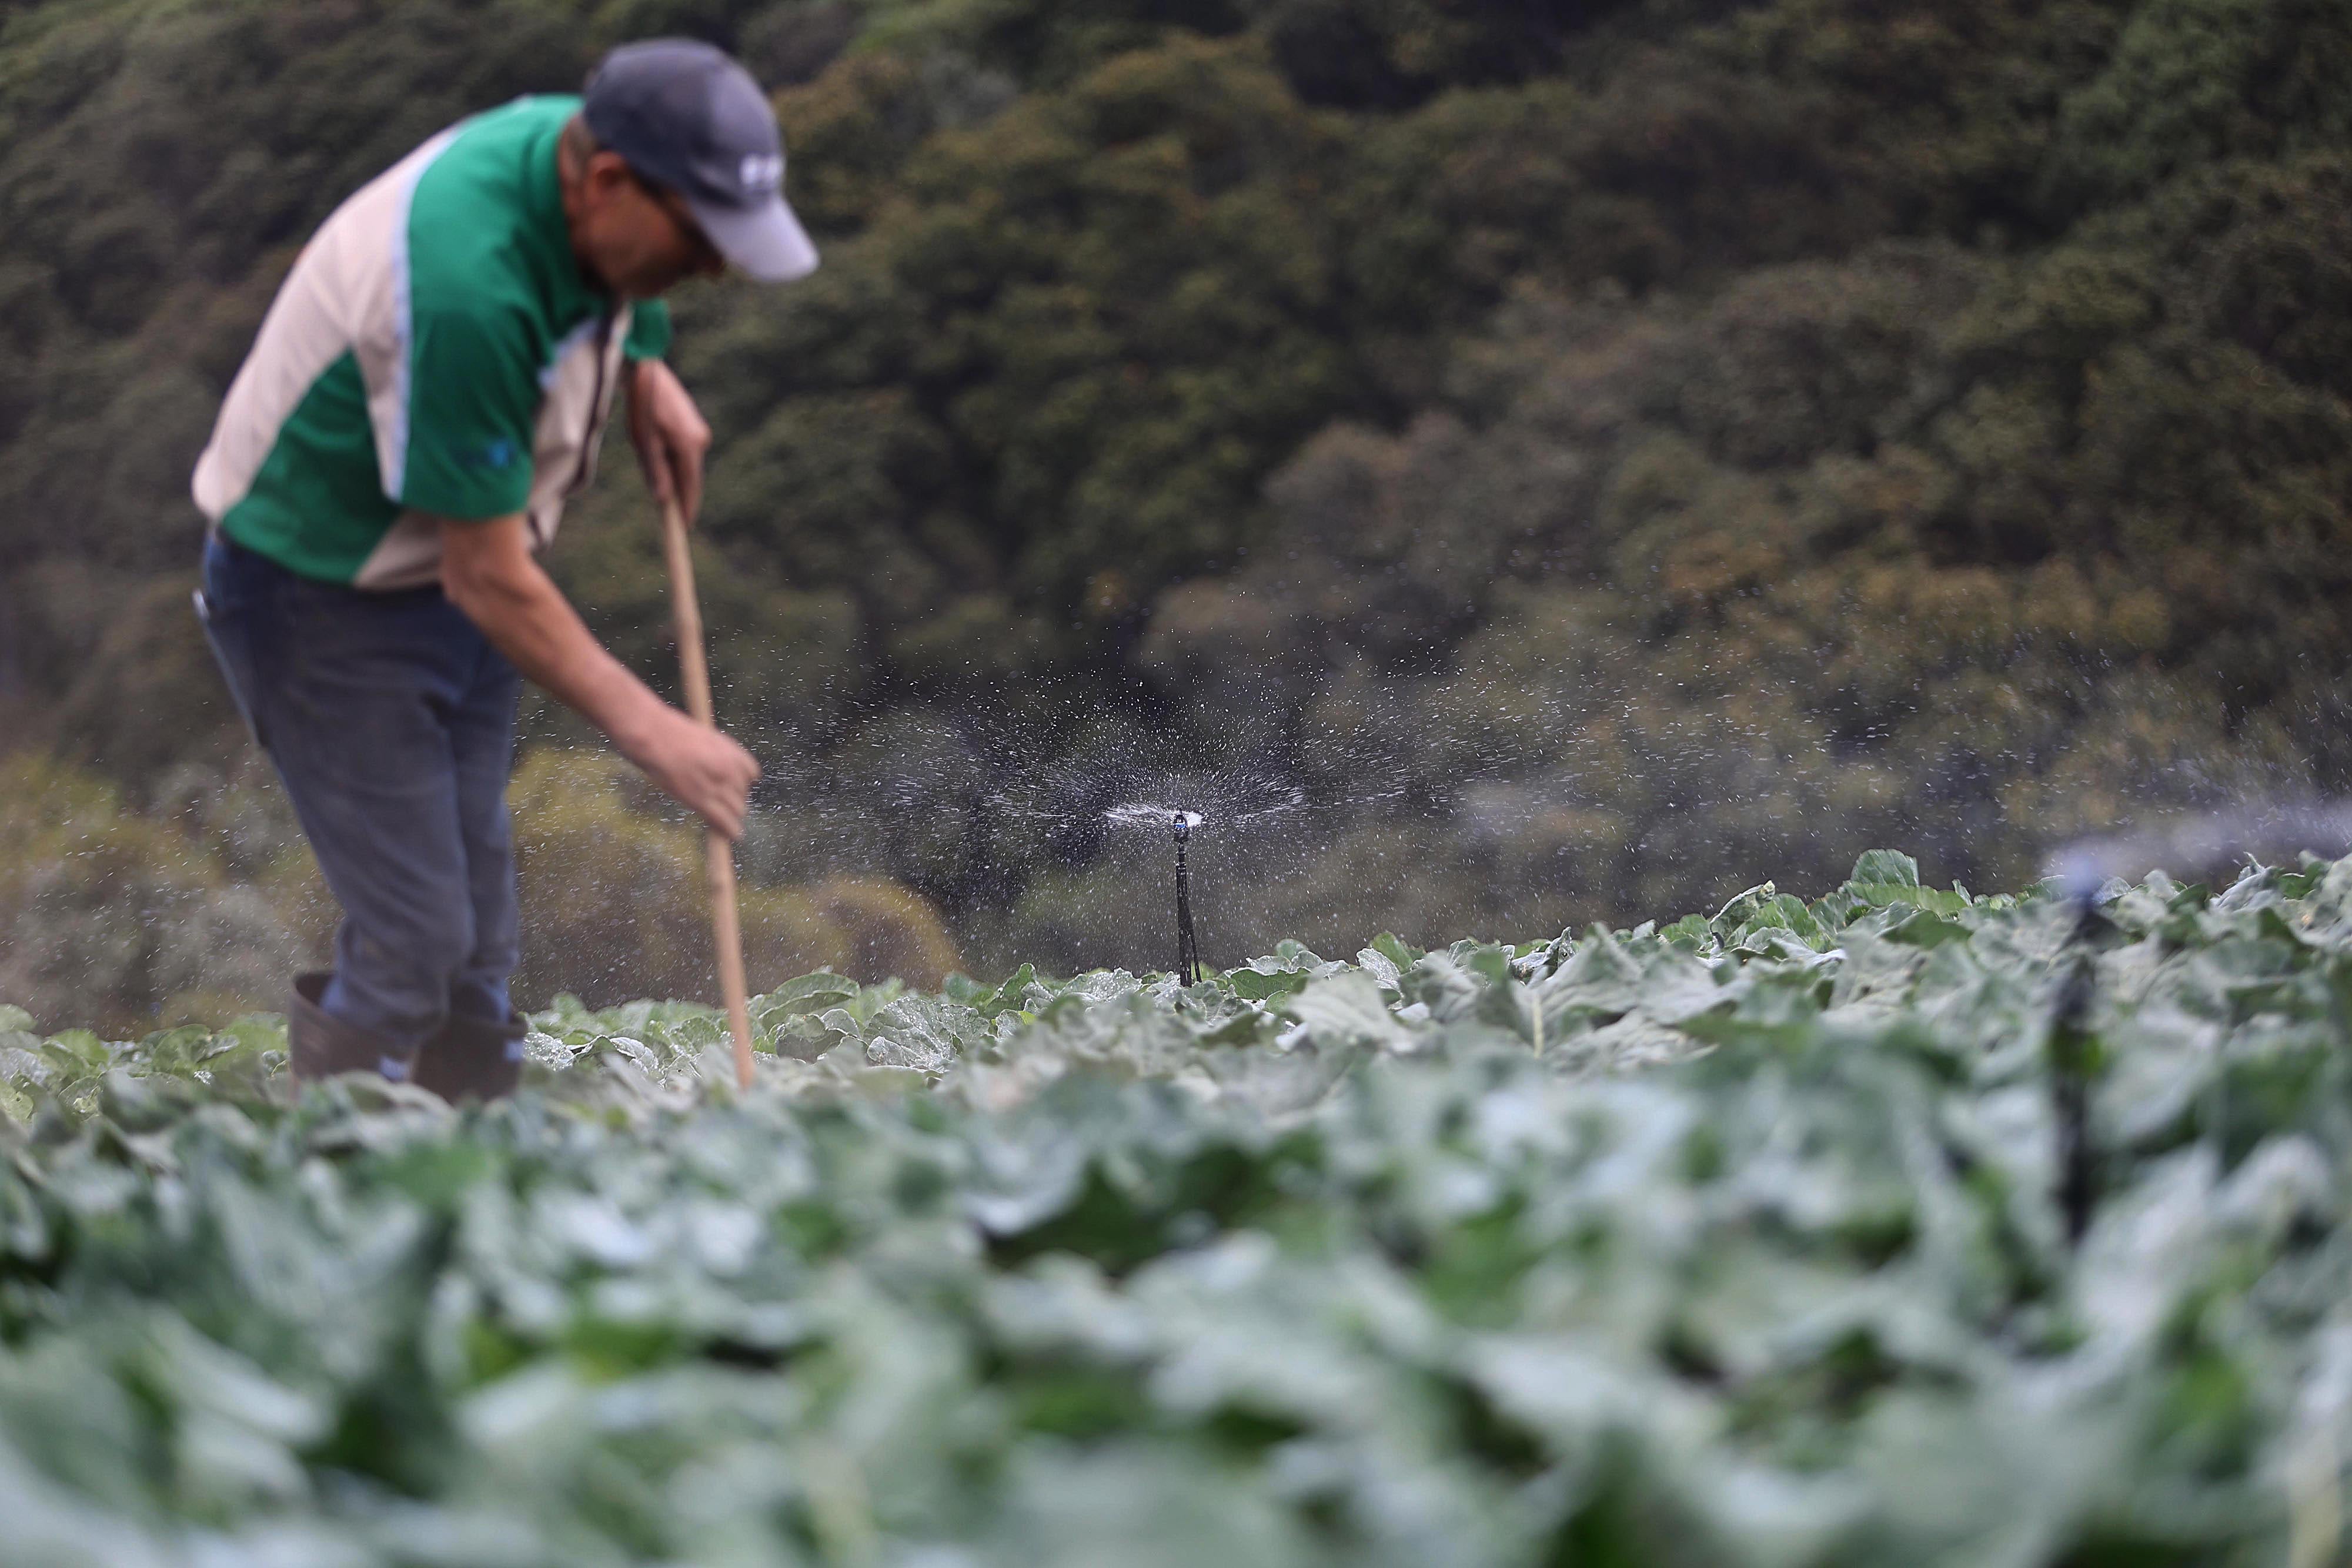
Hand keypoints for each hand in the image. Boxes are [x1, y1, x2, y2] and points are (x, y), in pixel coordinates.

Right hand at [624, 706, 760, 839]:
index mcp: (730, 750)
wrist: (652, 735)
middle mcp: (729, 768)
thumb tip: (712, 764)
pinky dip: (730, 830)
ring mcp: (716, 785)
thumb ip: (713, 752)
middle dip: (735, 799)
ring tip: (727, 821)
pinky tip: (733, 835)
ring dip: (732, 815)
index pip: (752, 773)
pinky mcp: (701, 801)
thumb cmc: (668, 731)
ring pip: (737, 809)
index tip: (734, 787)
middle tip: (724, 805)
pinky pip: (724, 821)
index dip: (742, 781)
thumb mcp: (702, 735)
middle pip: (743, 793)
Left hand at [627, 358, 711, 525]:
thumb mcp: (644, 442)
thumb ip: (655, 472)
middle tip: (664, 512)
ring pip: (685, 462)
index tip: (683, 529)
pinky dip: (672, 458)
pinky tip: (656, 452)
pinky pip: (684, 450)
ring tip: (651, 468)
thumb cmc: (641, 405)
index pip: (691, 487)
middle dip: (677, 492)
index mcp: (690, 447)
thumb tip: (663, 500)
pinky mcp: (692, 423)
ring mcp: (698, 431)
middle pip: (689, 476)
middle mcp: (700, 440)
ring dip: (671, 472)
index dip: (687, 510)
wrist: (644, 369)